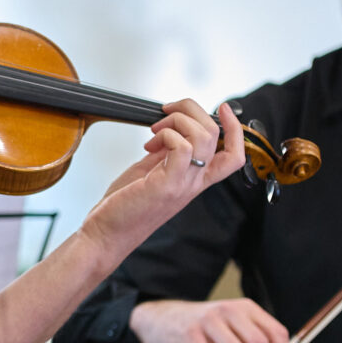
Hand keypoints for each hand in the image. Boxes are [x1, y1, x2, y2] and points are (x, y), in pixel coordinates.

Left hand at [81, 100, 244, 258]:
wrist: (106, 235)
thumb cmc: (124, 207)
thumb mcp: (150, 174)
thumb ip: (164, 154)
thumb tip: (167, 132)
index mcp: (194, 180)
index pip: (234, 155)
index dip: (235, 128)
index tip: (223, 108)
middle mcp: (194, 182)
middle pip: (217, 135)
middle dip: (192, 110)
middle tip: (165, 112)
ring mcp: (182, 184)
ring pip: (203, 137)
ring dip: (177, 121)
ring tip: (154, 130)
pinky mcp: (166, 185)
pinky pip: (182, 148)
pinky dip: (166, 134)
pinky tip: (150, 143)